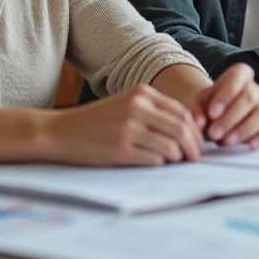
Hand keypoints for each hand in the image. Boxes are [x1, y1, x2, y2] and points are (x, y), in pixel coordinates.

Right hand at [41, 86, 203, 165]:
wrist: (60, 132)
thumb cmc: (97, 122)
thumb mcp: (127, 105)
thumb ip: (154, 113)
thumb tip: (188, 132)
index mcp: (142, 94)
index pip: (183, 113)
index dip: (196, 131)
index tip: (198, 144)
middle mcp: (137, 107)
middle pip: (182, 129)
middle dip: (194, 147)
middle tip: (196, 158)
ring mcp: (128, 129)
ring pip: (171, 146)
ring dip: (178, 158)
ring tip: (177, 163)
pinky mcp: (120, 150)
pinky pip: (154, 160)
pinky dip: (161, 164)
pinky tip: (157, 164)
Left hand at [186, 63, 258, 149]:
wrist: (212, 118)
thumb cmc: (206, 107)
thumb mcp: (196, 104)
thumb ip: (195, 110)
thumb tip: (200, 122)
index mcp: (239, 75)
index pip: (239, 75)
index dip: (227, 93)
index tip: (212, 112)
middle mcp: (256, 88)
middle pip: (250, 97)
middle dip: (231, 117)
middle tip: (214, 133)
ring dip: (244, 129)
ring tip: (225, 142)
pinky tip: (249, 145)